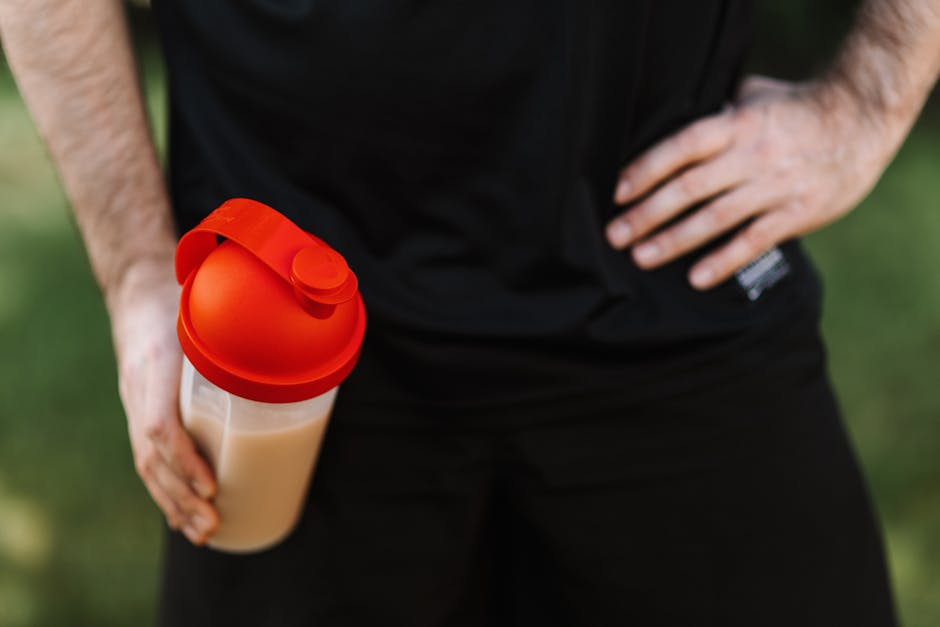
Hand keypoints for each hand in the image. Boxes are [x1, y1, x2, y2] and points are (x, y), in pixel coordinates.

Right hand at [108, 261, 218, 544]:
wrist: (137, 290)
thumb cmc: (186, 300)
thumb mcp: (210, 311)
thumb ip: (245, 333)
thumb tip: (300, 361)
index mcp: (158, 364)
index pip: (159, 424)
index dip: (184, 460)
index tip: (212, 485)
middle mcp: (140, 389)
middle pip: (151, 456)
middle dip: (183, 496)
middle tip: (214, 523)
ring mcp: (134, 402)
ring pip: (146, 465)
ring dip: (173, 504)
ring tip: (203, 533)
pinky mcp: (139, 411)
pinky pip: (146, 459)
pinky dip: (165, 491)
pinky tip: (182, 516)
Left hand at [605, 75, 901, 289]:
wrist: (863, 120)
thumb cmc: (795, 108)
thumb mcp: (753, 98)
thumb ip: (715, 115)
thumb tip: (667, 123)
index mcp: (738, 124)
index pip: (683, 146)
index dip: (647, 168)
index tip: (618, 192)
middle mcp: (753, 154)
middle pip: (690, 187)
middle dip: (648, 213)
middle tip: (615, 235)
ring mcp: (776, 185)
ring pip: (716, 217)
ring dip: (675, 240)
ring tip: (641, 258)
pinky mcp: (798, 212)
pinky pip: (755, 240)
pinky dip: (724, 260)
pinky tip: (696, 278)